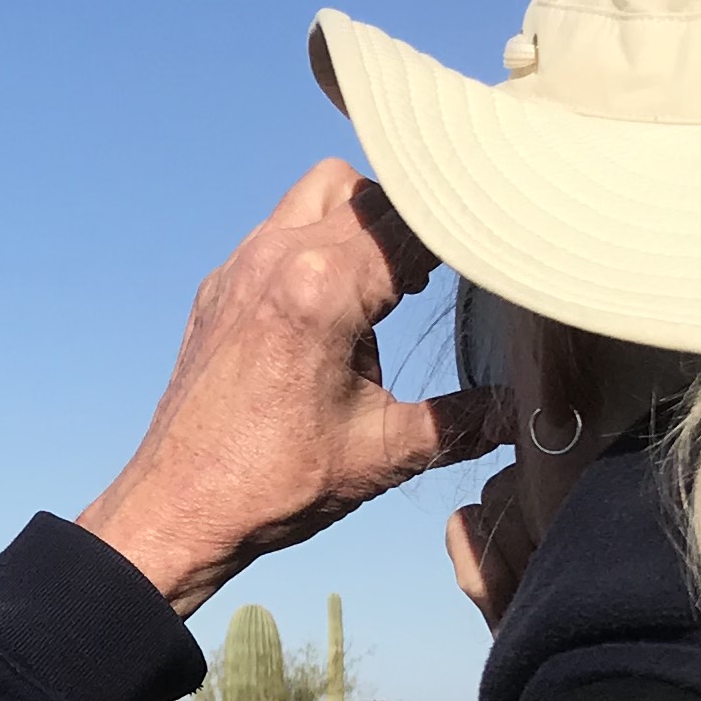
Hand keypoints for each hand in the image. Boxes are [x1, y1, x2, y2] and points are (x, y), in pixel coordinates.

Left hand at [78, 161, 505, 616]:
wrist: (178, 509)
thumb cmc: (274, 485)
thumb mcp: (384, 454)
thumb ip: (462, 422)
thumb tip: (522, 412)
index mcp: (323, 289)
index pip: (412, 223)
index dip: (460, 234)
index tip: (492, 252)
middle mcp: (276, 258)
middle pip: (369, 191)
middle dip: (412, 223)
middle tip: (440, 275)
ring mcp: (241, 267)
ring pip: (318, 195)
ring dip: (360, 222)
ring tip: (389, 283)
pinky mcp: (220, 287)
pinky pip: (279, 231)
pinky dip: (317, 244)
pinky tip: (337, 305)